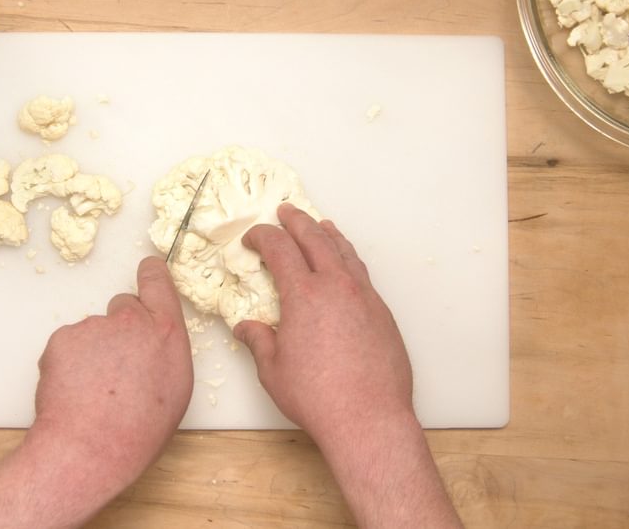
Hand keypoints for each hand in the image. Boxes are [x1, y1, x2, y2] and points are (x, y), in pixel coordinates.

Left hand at [29, 256, 193, 490]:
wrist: (89, 448)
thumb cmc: (138, 431)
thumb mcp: (175, 389)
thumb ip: (165, 352)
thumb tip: (151, 345)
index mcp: (165, 332)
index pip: (157, 281)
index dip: (151, 274)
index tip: (147, 270)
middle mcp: (130, 321)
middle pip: (123, 306)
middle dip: (120, 327)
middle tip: (117, 365)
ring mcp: (93, 326)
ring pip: (93, 331)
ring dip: (93, 351)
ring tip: (94, 390)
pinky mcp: (62, 338)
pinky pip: (68, 344)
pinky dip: (69, 362)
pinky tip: (74, 390)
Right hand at [236, 204, 463, 527]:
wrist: (369, 417)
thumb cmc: (317, 397)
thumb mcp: (273, 371)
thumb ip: (259, 342)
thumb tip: (246, 328)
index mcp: (304, 295)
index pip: (280, 249)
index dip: (263, 237)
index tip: (252, 238)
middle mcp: (336, 286)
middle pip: (315, 238)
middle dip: (297, 221)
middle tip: (285, 211)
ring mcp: (363, 296)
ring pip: (344, 252)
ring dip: (328, 234)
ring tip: (320, 225)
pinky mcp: (382, 311)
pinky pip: (362, 272)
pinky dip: (349, 257)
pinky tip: (346, 263)